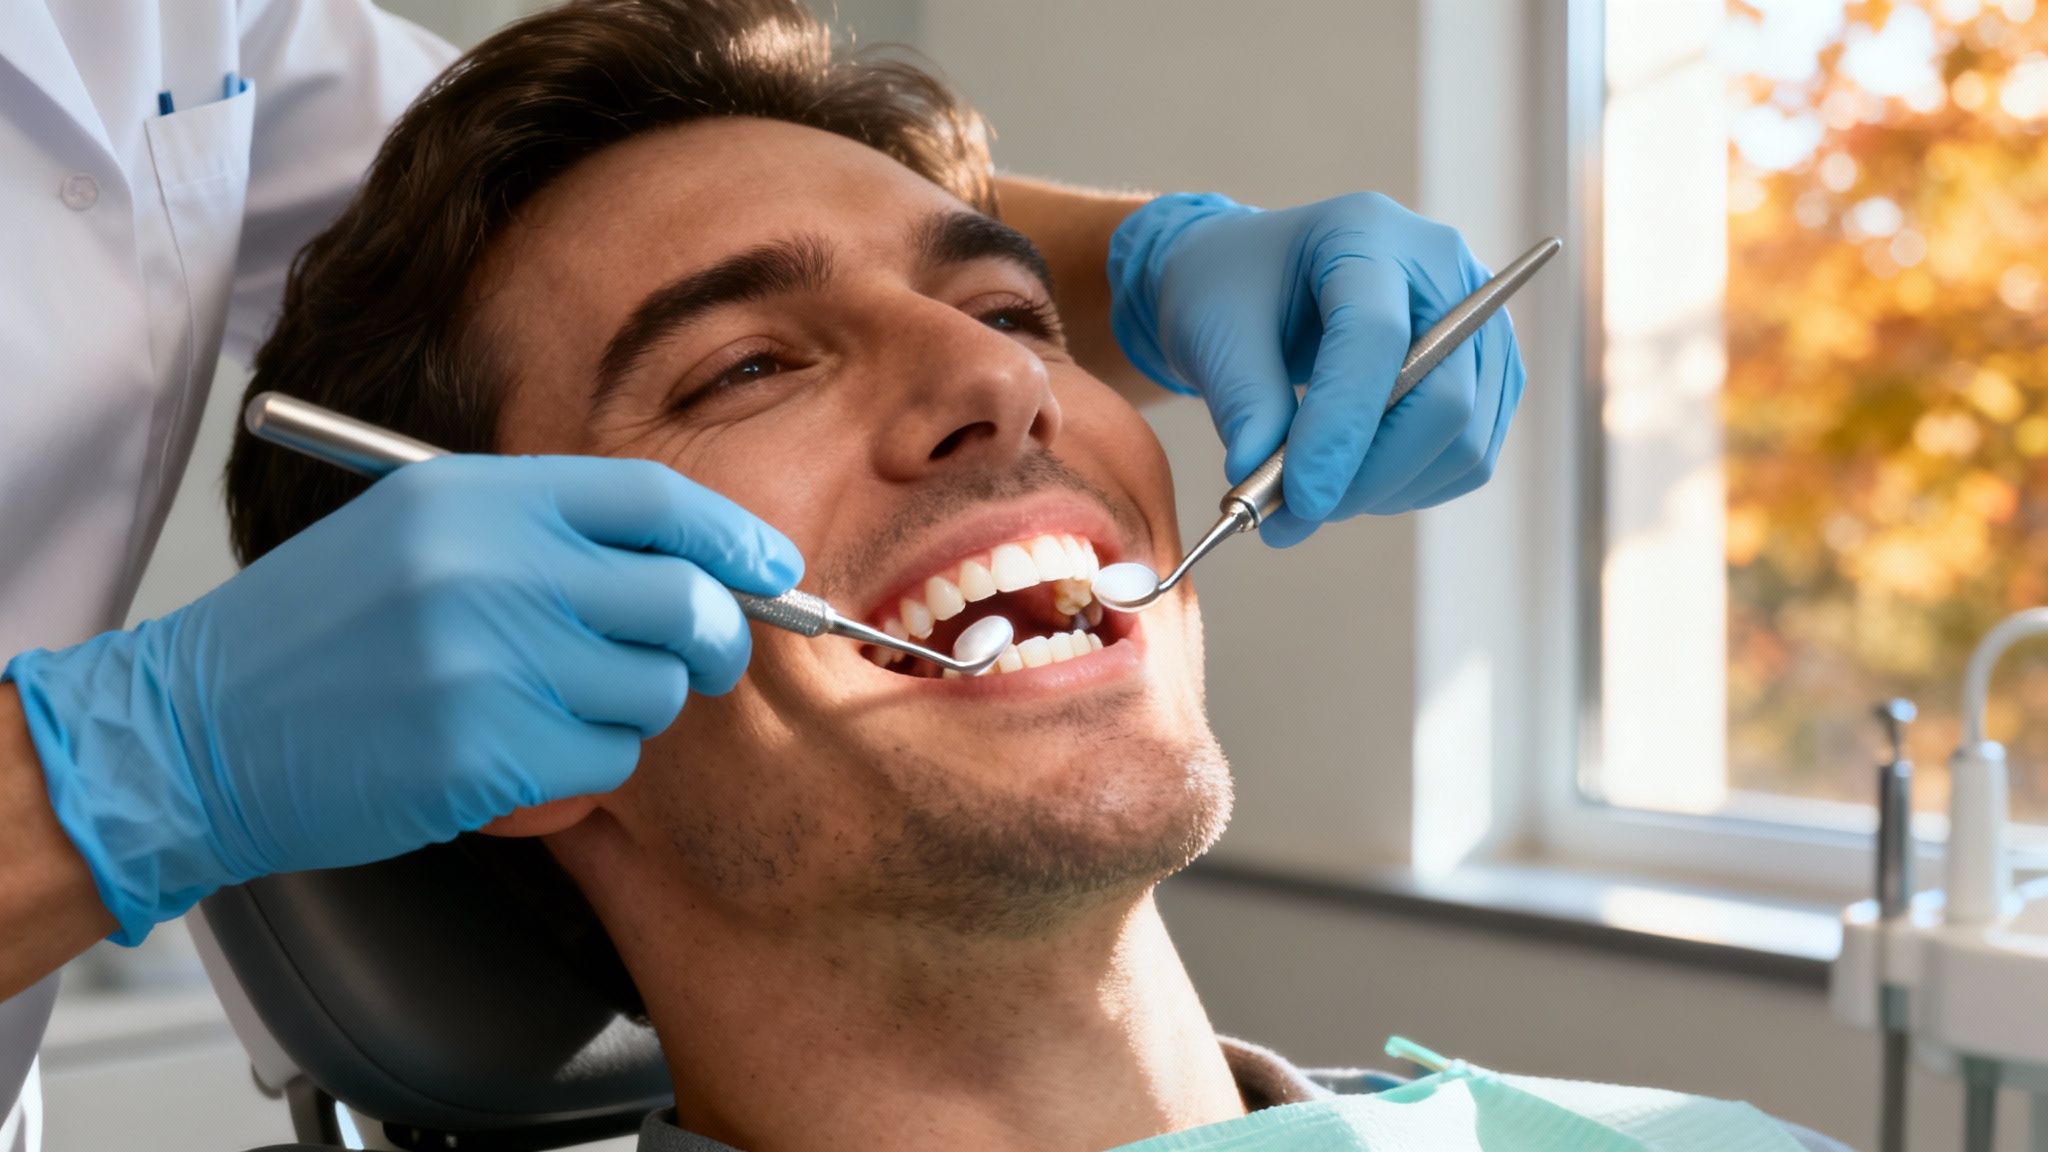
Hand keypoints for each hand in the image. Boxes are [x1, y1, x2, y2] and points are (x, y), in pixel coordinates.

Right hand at [4, 455, 799, 942]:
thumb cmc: (320, 632)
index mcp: (477, 500)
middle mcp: (492, 572)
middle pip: (682, 604)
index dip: (733, 536)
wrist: (197, 729)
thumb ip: (546, 532)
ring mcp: (491, 667)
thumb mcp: (420, 532)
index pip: (653, 501)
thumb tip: (693, 560)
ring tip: (543, 705)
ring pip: (651, 695)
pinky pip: (604, 766)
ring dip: (626, 711)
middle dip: (714, 639)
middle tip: (703, 659)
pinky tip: (508, 756)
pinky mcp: (487, 759)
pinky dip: (580, 771)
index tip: (774, 569)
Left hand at [1108, 192, 1525, 545]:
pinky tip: (1353, 479)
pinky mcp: (1490, 376)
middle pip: (1444, 397)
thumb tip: (1262, 482)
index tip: (1297, 497)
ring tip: (1312, 493)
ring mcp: (1480, 324)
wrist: (1259, 286)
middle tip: (1294, 515)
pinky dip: (1410, 488)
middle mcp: (1445, 269)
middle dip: (1369, 475)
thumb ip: (1244, 404)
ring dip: (1386, 491)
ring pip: (1464, 441)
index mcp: (1367, 233)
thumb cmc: (1233, 294)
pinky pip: (1469, 458)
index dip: (1340, 426)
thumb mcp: (1215, 335)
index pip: (1376, 336)